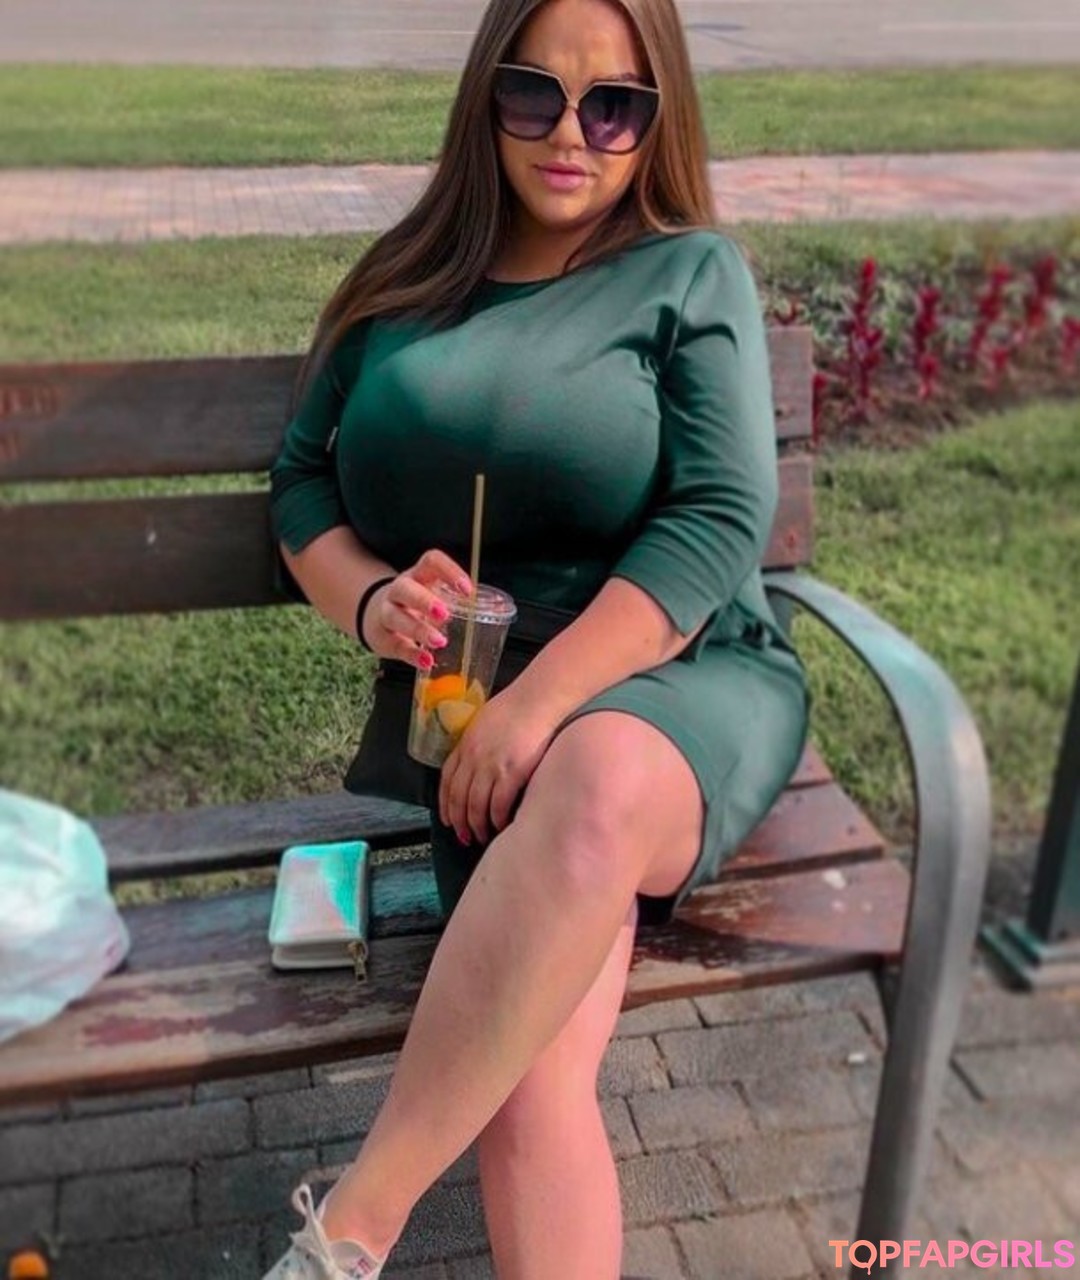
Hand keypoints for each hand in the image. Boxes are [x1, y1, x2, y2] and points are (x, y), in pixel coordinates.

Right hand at [360, 549, 471, 668]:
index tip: (467, 589)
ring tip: (440, 641)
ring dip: (418, 629)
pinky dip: (412, 654)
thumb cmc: (419, 606)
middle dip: (424, 600)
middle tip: (445, 613)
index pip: (431, 561)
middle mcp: (400, 590)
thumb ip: (459, 602)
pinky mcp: (382, 637)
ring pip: (395, 616)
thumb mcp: (436, 596)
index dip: (449, 571)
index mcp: (419, 575)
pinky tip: (427, 661)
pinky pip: (395, 645)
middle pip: (406, 588)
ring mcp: (387, 612)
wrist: (379, 617)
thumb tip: (499, 609)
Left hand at [438, 688, 561, 845]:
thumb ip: (476, 743)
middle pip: (458, 798)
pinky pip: (498, 804)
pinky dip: (497, 819)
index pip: (447, 781)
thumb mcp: (484, 722)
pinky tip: (500, 825)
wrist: (539, 698)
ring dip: (477, 825)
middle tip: (464, 836)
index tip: (448, 819)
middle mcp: (473, 757)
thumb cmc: (517, 705)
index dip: (445, 804)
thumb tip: (476, 761)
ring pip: (475, 806)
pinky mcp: (511, 772)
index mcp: (465, 744)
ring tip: (482, 835)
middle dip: (459, 821)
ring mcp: (491, 766)